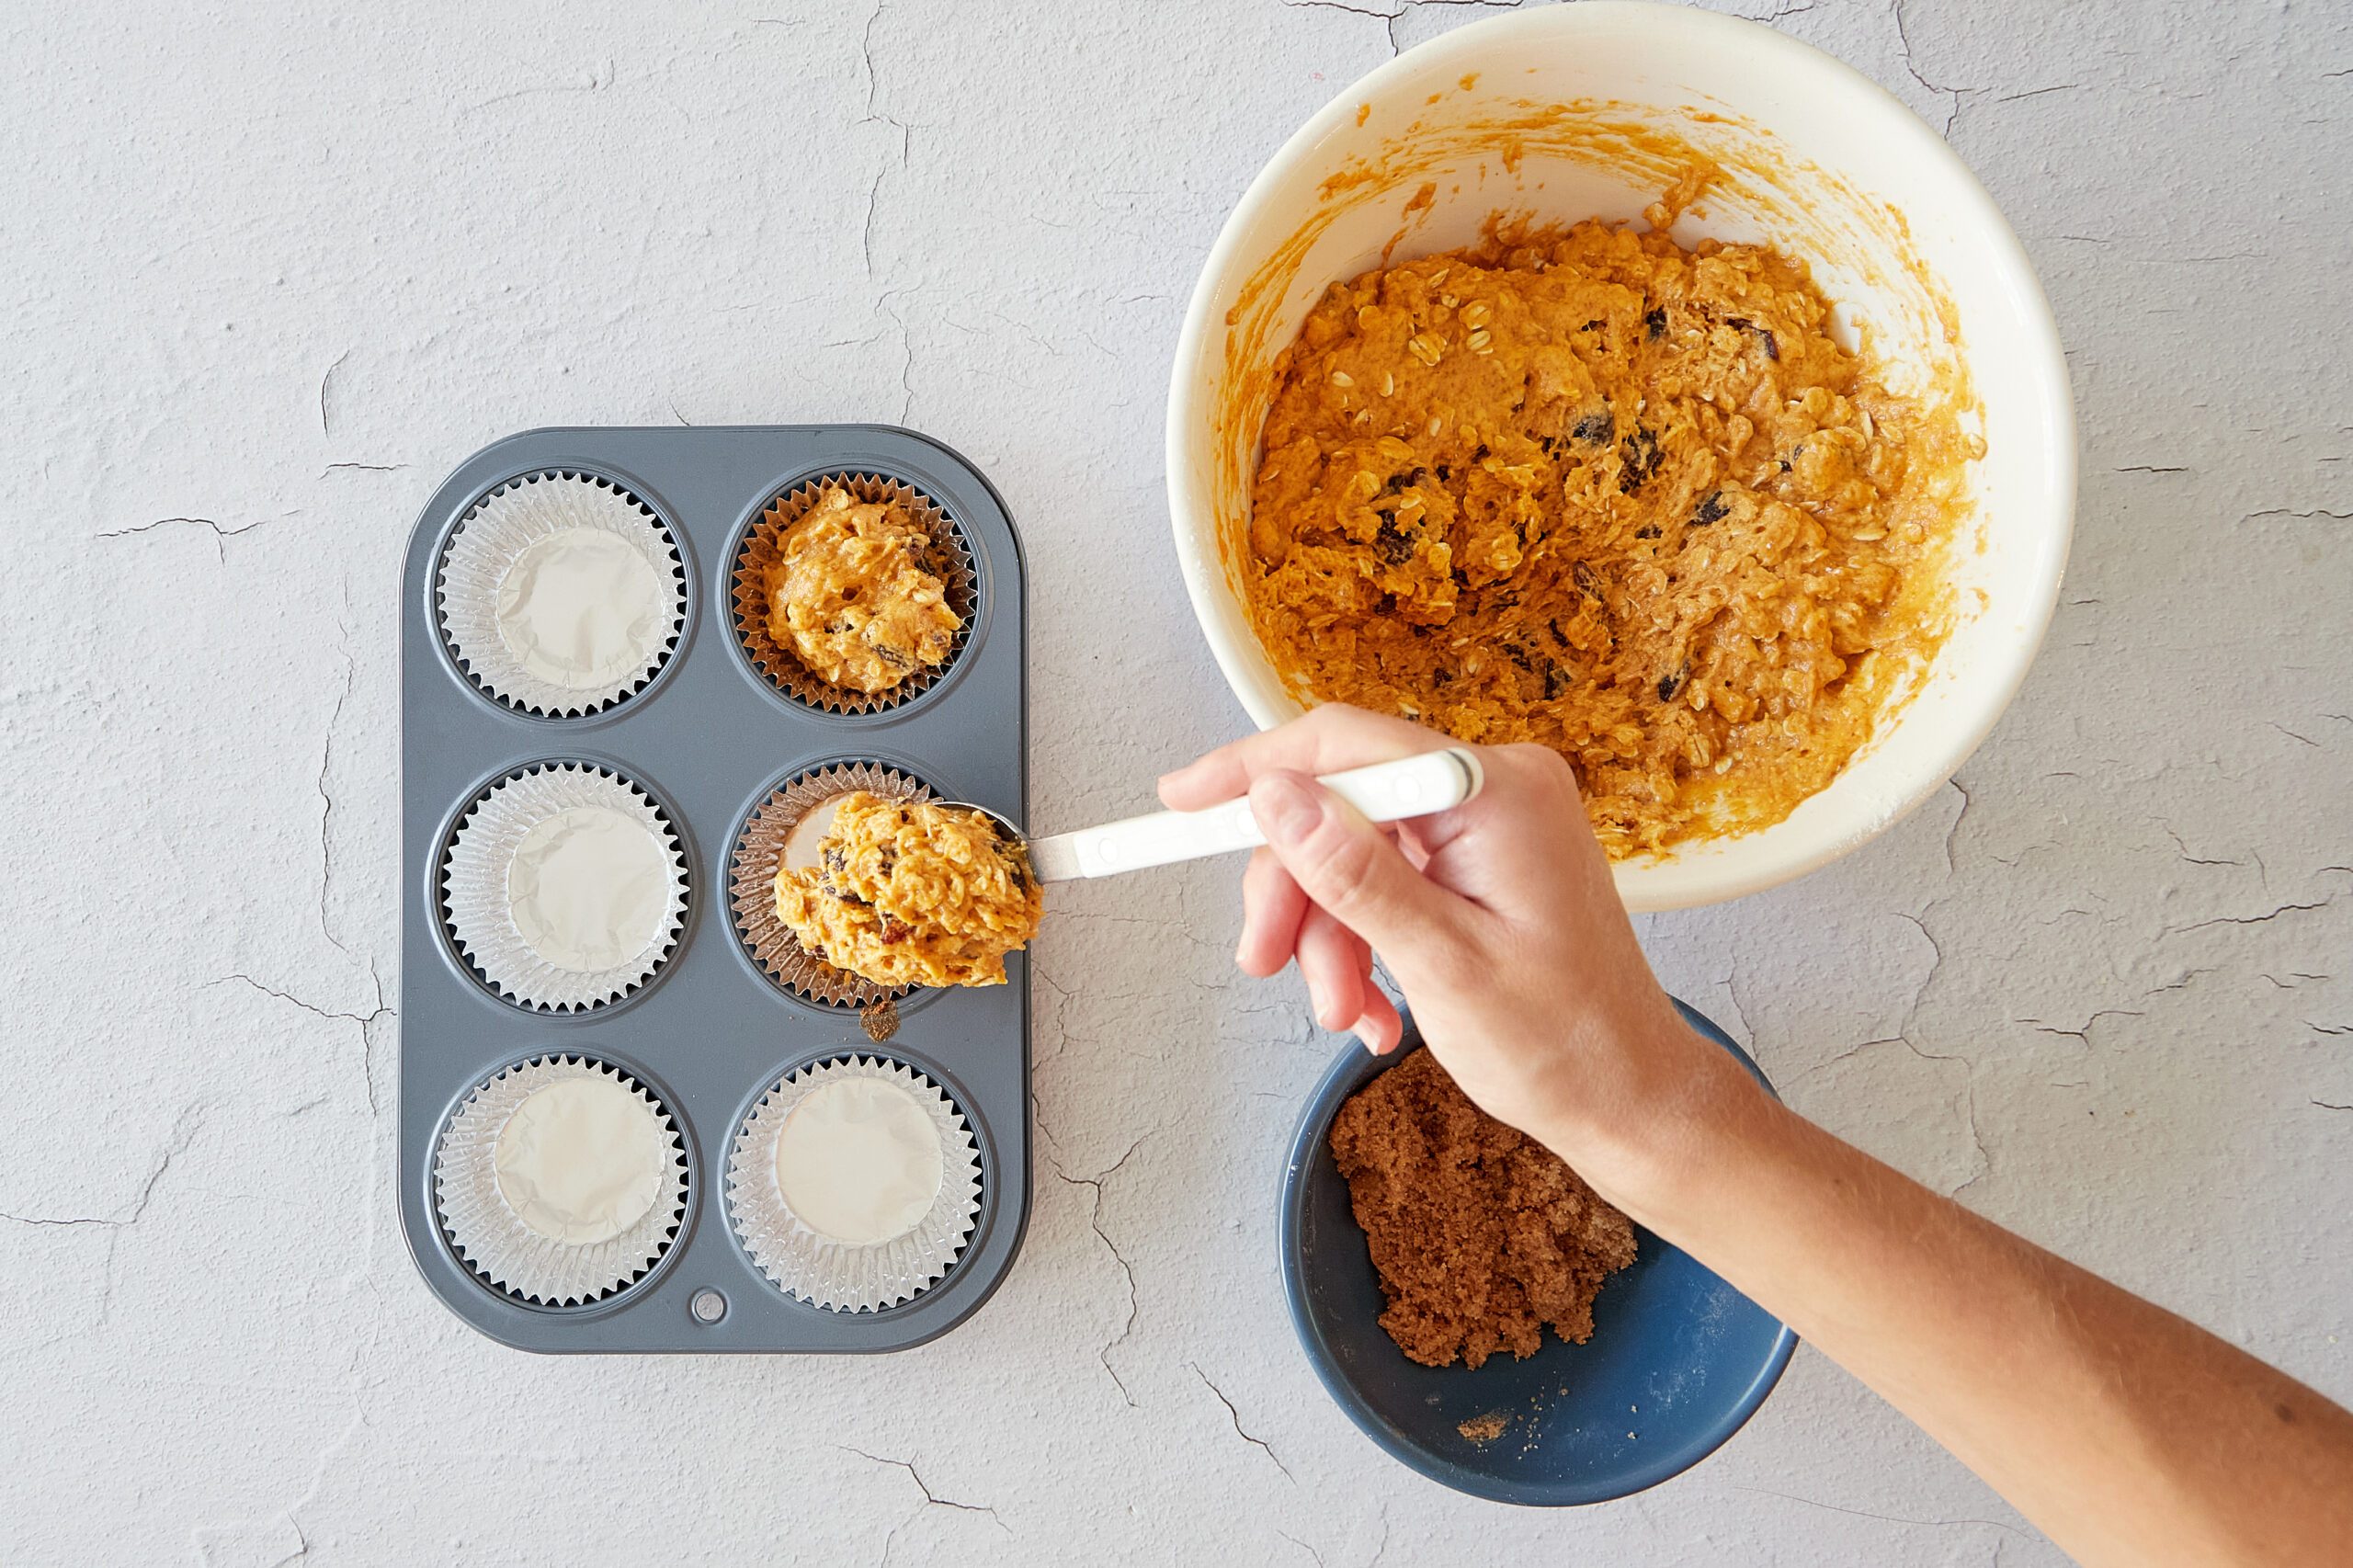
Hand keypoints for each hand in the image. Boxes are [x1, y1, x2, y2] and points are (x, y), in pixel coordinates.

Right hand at [1160, 704, 1754, 1184]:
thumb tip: (1277, 796)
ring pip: (1352, 852)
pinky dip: (1362, 942)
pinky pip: (1387, 880)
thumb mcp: (1443, 964)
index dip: (1251, 772)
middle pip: (1339, 805)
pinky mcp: (1483, 860)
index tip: (1181, 803)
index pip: (1345, 746)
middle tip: (1264, 962)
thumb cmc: (1565, 1046)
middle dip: (1294, 891)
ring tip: (1344, 1010)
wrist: (1631, 1101)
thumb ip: (1355, 873)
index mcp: (1499, 792)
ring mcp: (1490, 823)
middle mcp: (1496, 788)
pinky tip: (1372, 1005)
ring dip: (1328, 935)